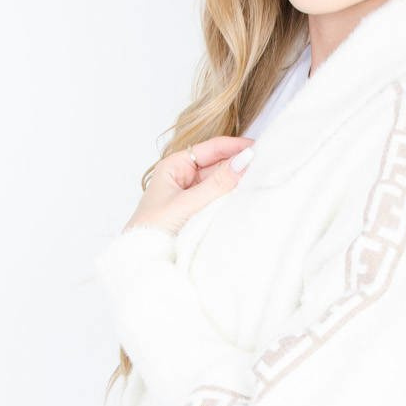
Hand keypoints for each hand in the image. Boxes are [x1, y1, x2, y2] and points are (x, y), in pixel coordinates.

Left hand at [123, 135, 255, 237]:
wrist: (140, 259)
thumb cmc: (153, 229)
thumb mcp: (187, 204)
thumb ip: (216, 184)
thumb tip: (244, 161)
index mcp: (174, 166)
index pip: (210, 148)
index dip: (234, 146)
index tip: (258, 149)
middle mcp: (183, 177)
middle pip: (217, 164)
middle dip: (238, 164)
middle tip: (265, 166)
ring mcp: (190, 195)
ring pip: (219, 182)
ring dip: (236, 182)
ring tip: (259, 181)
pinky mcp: (196, 212)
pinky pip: (217, 199)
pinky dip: (230, 197)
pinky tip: (244, 198)